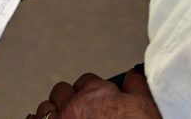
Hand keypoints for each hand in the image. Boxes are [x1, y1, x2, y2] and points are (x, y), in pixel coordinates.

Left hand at [25, 70, 161, 118]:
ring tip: (60, 118)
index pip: (85, 81)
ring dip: (53, 111)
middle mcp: (75, 106)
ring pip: (46, 107)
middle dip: (69, 98)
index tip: (92, 98)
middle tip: (76, 108)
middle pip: (62, 91)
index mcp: (96, 94)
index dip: (90, 90)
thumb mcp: (144, 105)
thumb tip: (133, 75)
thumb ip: (136, 86)